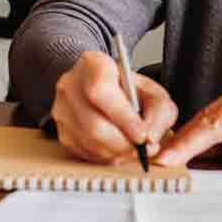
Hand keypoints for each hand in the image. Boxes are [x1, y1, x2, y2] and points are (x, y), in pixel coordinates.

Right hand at [50, 50, 177, 164]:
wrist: (103, 87)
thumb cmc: (128, 89)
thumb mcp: (152, 91)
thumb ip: (159, 112)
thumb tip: (150, 139)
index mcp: (93, 64)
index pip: (101, 91)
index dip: (123, 118)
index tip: (143, 136)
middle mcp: (70, 85)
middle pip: (94, 125)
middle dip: (124, 144)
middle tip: (144, 149)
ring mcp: (61, 109)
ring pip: (90, 143)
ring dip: (117, 153)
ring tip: (133, 149)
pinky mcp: (61, 131)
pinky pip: (84, 153)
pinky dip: (106, 156)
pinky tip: (118, 148)